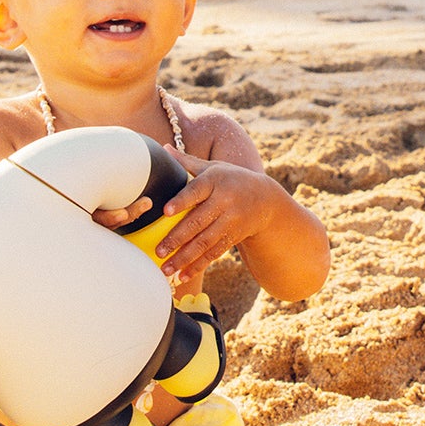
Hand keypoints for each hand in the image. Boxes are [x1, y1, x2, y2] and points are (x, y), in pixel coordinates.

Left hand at [150, 162, 287, 286]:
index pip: (196, 190)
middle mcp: (224, 201)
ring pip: (205, 242)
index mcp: (215, 180)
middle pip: (198, 221)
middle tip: (158, 251)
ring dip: (184, 258)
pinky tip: (182, 275)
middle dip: (177, 238)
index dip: (182, 201)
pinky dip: (198, 265)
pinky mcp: (234, 237)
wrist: (266, 199)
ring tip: (165, 269)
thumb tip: (163, 149)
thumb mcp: (214, 167)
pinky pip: (214, 253)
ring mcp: (231, 221)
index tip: (166, 212)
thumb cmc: (231, 179)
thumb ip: (188, 162)